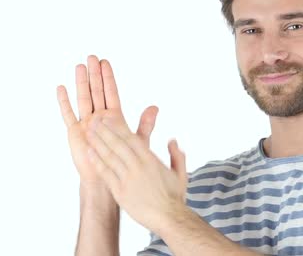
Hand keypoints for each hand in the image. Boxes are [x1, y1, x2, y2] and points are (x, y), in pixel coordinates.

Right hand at [56, 55, 158, 185]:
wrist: (107, 178)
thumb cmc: (124, 160)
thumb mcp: (137, 140)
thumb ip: (146, 123)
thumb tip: (156, 107)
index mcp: (114, 117)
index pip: (111, 92)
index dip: (108, 78)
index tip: (106, 62)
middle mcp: (99, 117)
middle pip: (96, 91)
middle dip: (94, 74)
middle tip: (92, 57)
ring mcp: (86, 123)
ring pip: (83, 98)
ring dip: (81, 83)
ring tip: (79, 66)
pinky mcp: (75, 132)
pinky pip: (68, 114)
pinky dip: (65, 101)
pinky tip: (61, 87)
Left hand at [85, 114, 187, 231]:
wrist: (168, 217)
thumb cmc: (175, 197)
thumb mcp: (180, 173)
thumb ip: (176, 155)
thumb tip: (172, 141)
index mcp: (151, 160)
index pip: (132, 139)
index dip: (118, 127)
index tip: (109, 118)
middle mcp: (138, 167)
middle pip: (117, 144)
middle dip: (104, 131)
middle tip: (93, 120)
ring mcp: (127, 179)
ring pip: (109, 157)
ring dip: (97, 143)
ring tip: (88, 133)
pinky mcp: (120, 192)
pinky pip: (106, 174)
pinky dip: (97, 162)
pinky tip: (90, 153)